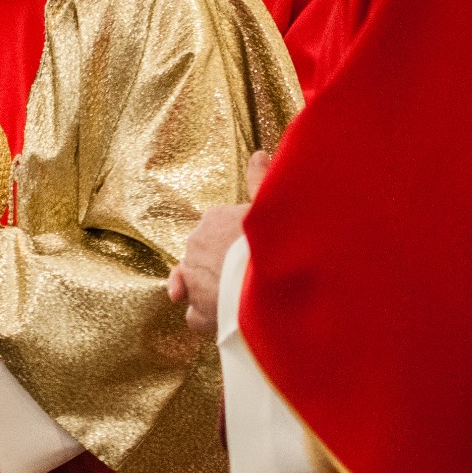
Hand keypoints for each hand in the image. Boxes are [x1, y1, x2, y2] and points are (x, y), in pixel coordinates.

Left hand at [167, 150, 272, 333]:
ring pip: (195, 286)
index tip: (248, 250)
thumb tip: (259, 153)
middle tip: (247, 276)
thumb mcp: (273, 204)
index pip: (214, 228)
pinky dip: (209, 319)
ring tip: (238, 298)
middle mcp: (195, 247)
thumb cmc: (277, 240)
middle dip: (219, 267)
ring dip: (212, 292)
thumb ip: (262, 180)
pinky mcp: (199, 313)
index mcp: (213, 219)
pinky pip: (196, 316)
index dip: (231, 241)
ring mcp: (194, 281)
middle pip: (202, 257)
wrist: (276, 284)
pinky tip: (228, 318)